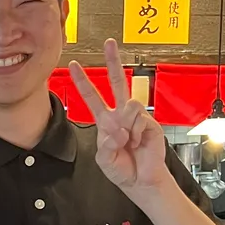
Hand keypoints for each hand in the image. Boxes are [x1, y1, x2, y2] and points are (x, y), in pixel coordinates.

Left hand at [69, 39, 170, 195]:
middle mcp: (121, 115)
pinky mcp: (150, 123)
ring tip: (128, 143)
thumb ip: (106, 145)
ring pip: (130, 104)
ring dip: (126, 127)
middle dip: (113, 62)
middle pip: (117, 82)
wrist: (142, 180)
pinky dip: (136, 134)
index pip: (92, 96)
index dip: (83, 81)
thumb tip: (118, 130)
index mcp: (106, 121)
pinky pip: (141, 120)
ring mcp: (136, 117)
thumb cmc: (122, 169)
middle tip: (109, 43)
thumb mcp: (104, 159)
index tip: (74, 65)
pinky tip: (138, 143)